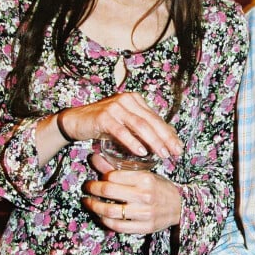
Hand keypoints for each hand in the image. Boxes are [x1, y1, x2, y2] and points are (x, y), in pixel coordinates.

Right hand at [58, 92, 182, 159]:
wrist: (76, 121)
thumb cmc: (103, 124)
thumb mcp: (125, 123)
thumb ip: (142, 128)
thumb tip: (166, 139)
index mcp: (135, 100)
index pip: (156, 118)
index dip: (169, 133)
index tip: (179, 147)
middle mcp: (127, 100)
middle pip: (151, 121)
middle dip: (165, 138)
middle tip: (175, 153)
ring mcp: (115, 107)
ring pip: (140, 125)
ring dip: (153, 141)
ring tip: (162, 154)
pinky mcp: (104, 117)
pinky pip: (121, 131)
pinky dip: (133, 142)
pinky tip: (141, 152)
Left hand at [82, 152, 181, 234]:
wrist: (180, 206)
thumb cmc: (159, 188)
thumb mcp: (143, 174)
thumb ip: (117, 169)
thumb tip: (94, 158)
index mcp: (145, 179)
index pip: (113, 176)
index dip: (101, 177)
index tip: (96, 178)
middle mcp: (145, 196)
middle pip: (108, 191)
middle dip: (92, 188)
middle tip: (87, 188)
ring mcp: (144, 213)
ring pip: (110, 211)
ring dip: (94, 206)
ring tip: (89, 202)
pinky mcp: (144, 227)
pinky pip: (118, 226)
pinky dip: (105, 221)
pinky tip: (101, 216)